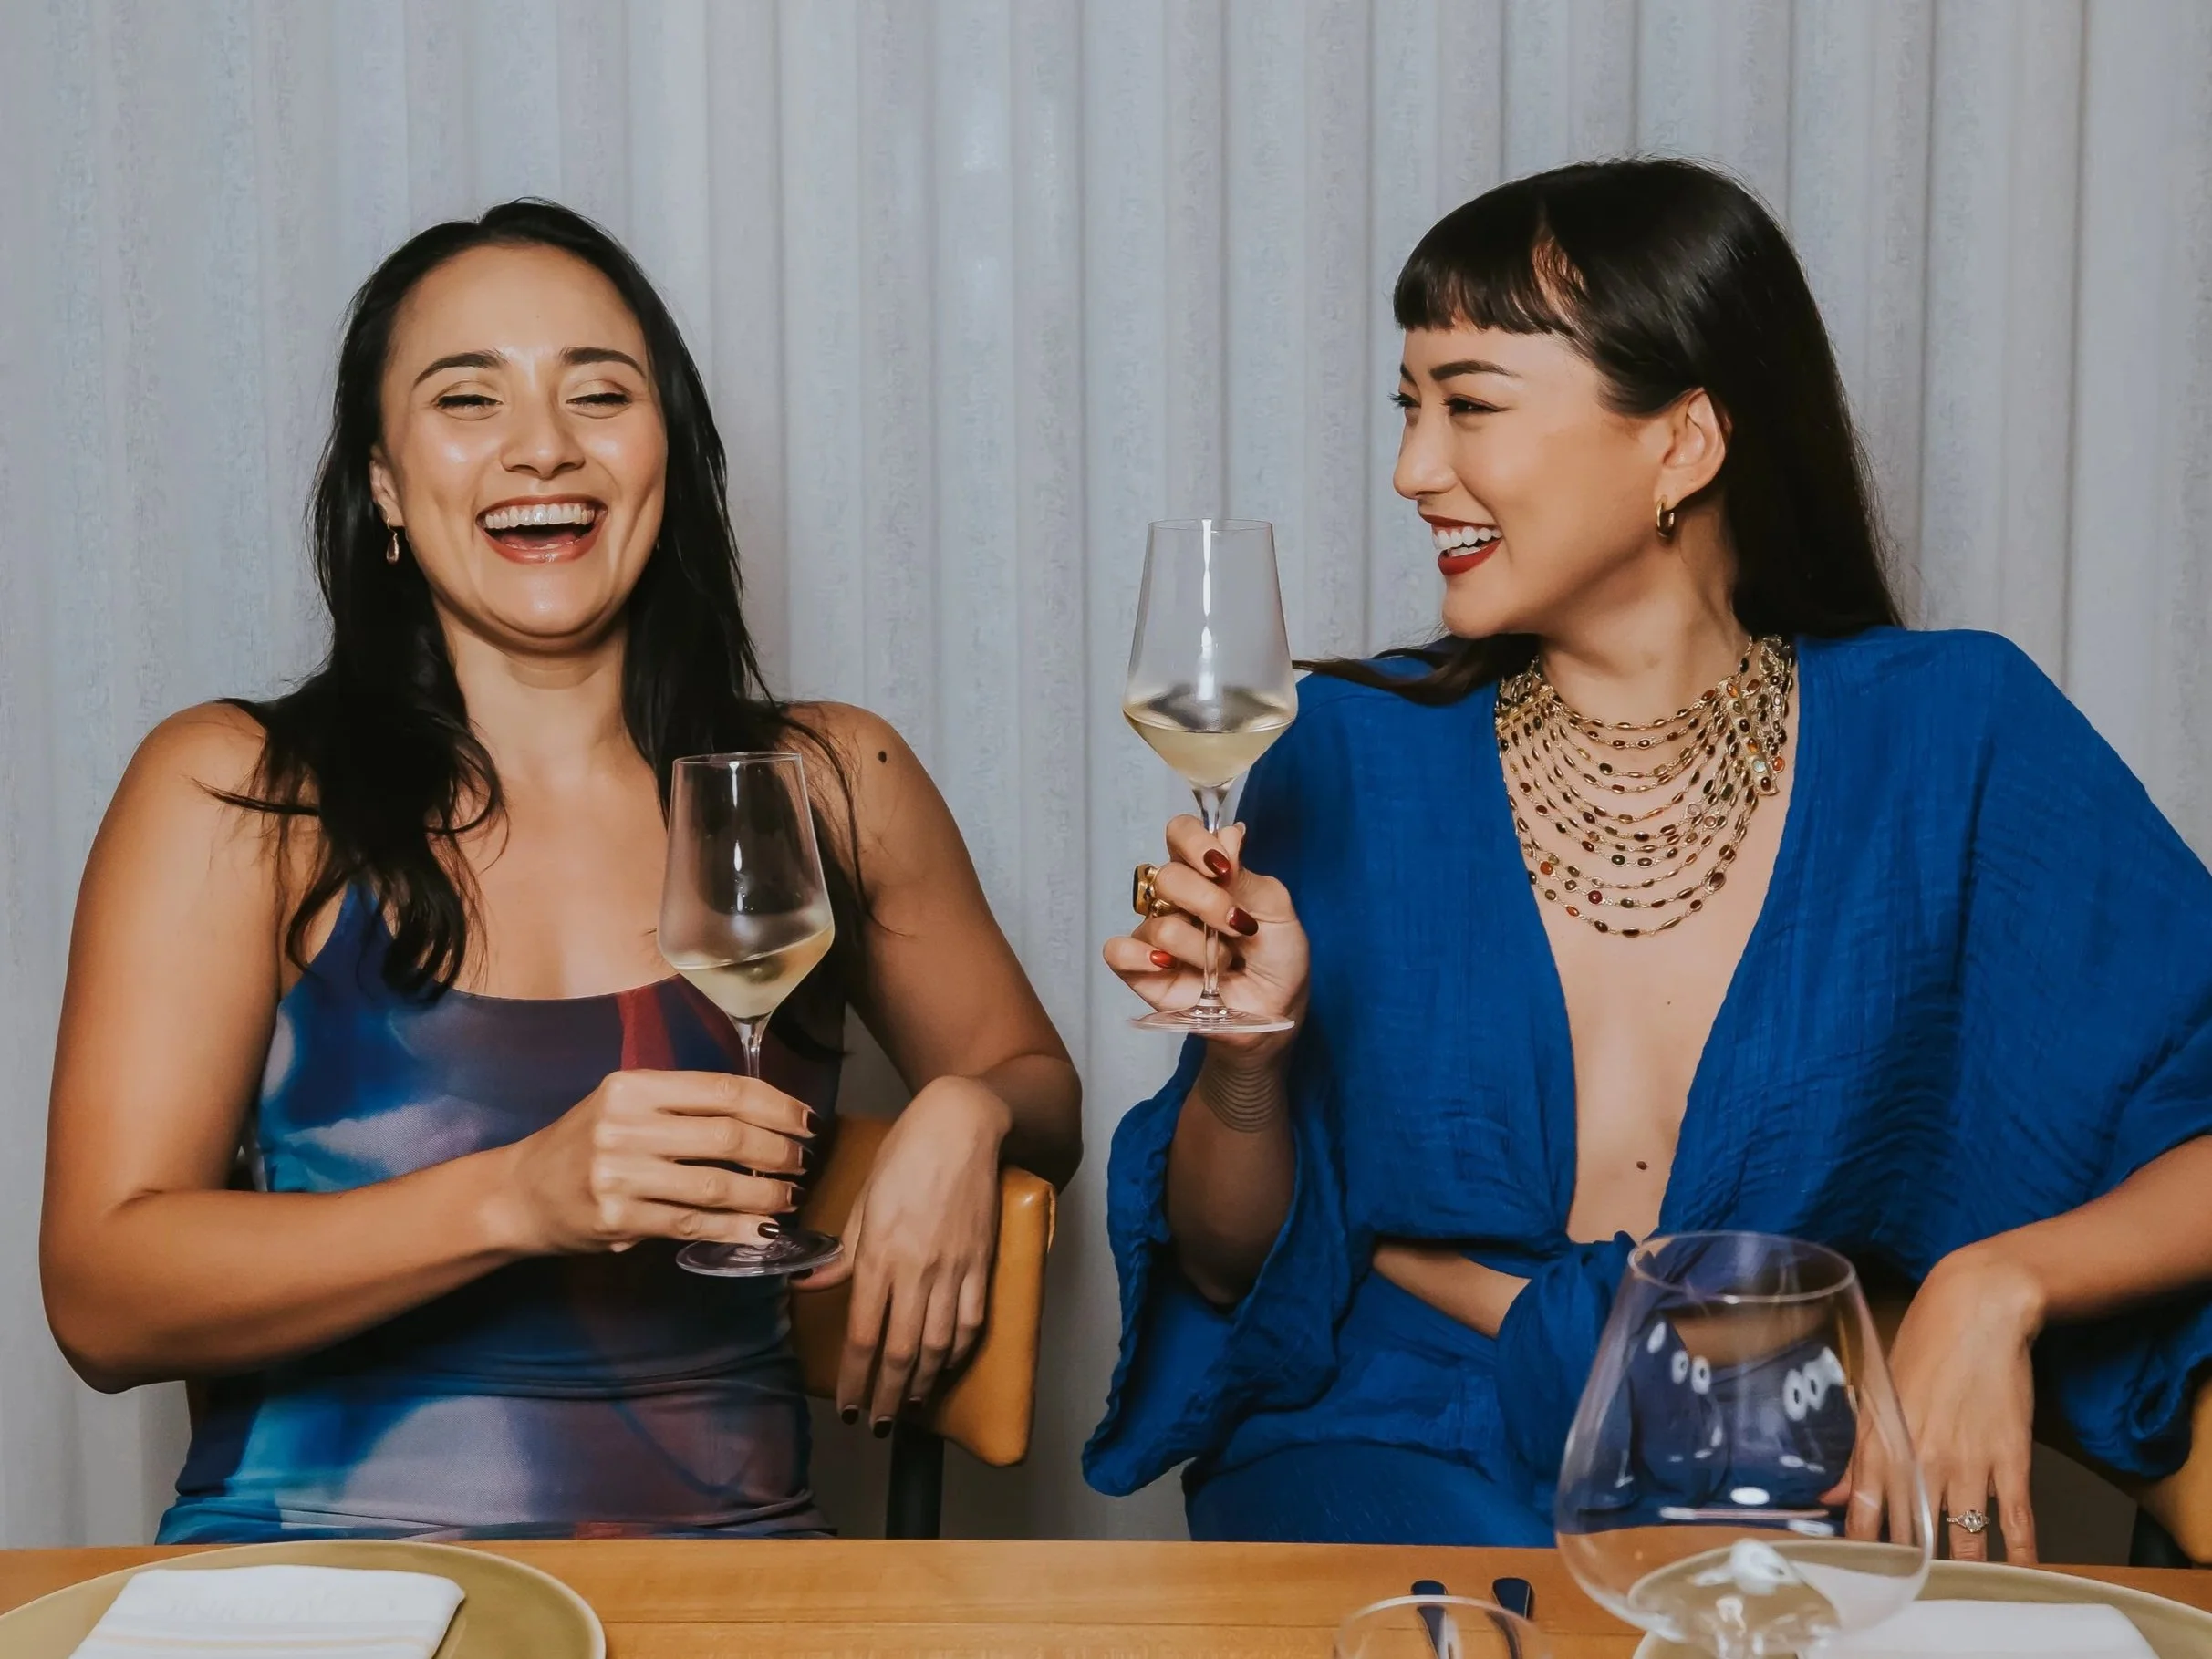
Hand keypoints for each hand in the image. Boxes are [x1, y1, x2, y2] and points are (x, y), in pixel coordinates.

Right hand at [494, 1069, 811, 1255]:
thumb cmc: (585, 1143)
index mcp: (633, 1086)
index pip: (723, 1090)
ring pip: (715, 1186)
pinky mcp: (617, 1218)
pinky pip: (691, 1225)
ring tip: (789, 1197)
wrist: (520, 1193)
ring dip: (764, 1194)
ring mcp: (619, 1174)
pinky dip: (734, 1230)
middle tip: (802, 1162)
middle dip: (778, 1152)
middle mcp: (625, 1125)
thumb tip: (764, 1116)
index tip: (805, 1121)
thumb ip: (682, 1105)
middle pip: (727, 1137)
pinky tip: (760, 1231)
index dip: (775, 1106)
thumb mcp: (625, 1104)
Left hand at [795, 1078, 1007, 1430]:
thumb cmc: (903, 1156)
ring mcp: (954, 1268)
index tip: (847, 1408)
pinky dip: (958, 1354)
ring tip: (906, 1408)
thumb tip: (807, 1287)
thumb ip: (839, 1252)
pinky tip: (945, 1370)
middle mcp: (916, 1269)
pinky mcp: (982, 1263)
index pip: (863, 1333)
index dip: (854, 1378)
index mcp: (879, 1253)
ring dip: (921, 1384)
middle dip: (885, 1396)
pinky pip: (971, 1321)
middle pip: (900, 1350)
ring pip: (938, 1344)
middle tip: (874, 1426)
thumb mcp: (861, 1200)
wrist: (961, 1126)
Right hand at [1102, 814, 1309, 1062]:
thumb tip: (1227, 834)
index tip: (1223, 867)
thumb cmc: (1277, 958)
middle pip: (1168, 876)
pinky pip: (1118, 952)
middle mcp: (1176, 898)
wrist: (1274, 1012)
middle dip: (1208, 902)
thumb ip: (1247, 875)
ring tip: (1223, 964)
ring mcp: (1157, 933)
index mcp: (1206, 874)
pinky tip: (1170, 967)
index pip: (1181, 834)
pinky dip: (1142, 958)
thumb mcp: (1277, 910)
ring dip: (1199, 947)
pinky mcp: (1141, 970)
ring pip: (1157, 924)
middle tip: (1236, 927)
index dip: (1196, 843)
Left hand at [1833, 1246, 2045, 1561]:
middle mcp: (1922, 1460)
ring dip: (1962, 1570)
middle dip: (1911, 1569)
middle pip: (1914, 1535)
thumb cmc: (1924, 1344)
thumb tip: (1834, 1494)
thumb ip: (1859, 1450)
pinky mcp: (2012, 1460)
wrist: (1978, 1311)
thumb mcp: (1879, 1392)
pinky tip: (2018, 1575)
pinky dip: (2019, 1554)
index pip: (1864, 1513)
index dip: (1862, 1551)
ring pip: (1965, 1538)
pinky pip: (2017, 1521)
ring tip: (1957, 1593)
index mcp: (1883, 1442)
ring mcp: (1969, 1463)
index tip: (1861, 1575)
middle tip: (1911, 1591)